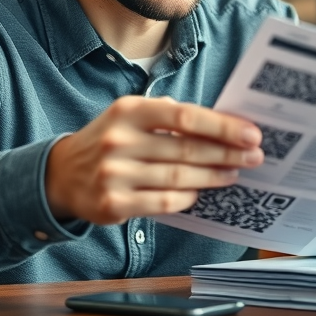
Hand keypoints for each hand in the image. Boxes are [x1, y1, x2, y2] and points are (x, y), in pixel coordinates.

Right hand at [45, 96, 263, 223]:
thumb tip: (222, 123)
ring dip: (212, 177)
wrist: (62, 174)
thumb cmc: (110, 140)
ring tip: (233, 173)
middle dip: (227, 153)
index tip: (251, 134)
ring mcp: (114, 174)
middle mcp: (119, 140)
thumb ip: (170, 115)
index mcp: (129, 111)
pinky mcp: (113, 204)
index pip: (185, 116)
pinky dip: (187, 198)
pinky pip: (163, 203)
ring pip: (179, 178)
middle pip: (187, 149)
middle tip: (254, 156)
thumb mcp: (132, 116)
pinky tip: (200, 193)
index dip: (222, 126)